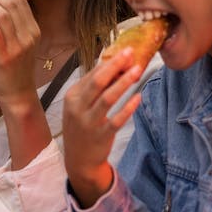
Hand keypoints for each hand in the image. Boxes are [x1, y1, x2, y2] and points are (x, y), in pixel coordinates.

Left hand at [0, 0, 40, 110]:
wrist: (18, 94)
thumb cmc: (17, 68)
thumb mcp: (23, 44)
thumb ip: (17, 26)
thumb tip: (4, 5)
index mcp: (34, 31)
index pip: (22, 3)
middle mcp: (29, 36)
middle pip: (14, 5)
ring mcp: (18, 46)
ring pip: (5, 16)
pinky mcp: (5, 56)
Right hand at [63, 48, 143, 207]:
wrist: (79, 159)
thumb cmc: (82, 126)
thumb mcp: (81, 105)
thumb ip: (95, 87)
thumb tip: (113, 65)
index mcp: (72, 96)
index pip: (93, 74)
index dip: (110, 62)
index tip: (126, 52)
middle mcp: (78, 107)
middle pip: (98, 82)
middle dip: (115, 66)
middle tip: (131, 53)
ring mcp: (89, 122)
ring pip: (108, 98)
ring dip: (124, 82)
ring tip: (138, 70)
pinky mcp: (101, 136)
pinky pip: (117, 120)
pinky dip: (128, 108)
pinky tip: (138, 97)